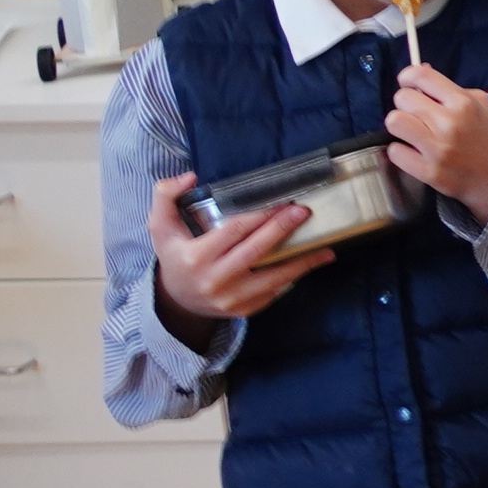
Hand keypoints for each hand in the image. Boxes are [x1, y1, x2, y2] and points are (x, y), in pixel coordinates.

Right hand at [149, 170, 315, 338]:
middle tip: (304, 212)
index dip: (260, 215)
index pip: (233, 231)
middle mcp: (214, 280)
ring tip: (326, 248)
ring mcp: (231, 299)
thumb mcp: (161, 226)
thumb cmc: (175, 256)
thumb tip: (190, 177)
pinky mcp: (245, 310)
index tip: (282, 202)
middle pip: (256, 251)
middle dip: (282, 229)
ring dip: (303, 261)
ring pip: (274, 278)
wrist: (177, 301)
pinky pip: (275, 292)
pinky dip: (294, 277)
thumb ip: (166, 195)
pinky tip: (310, 263)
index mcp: (195, 257)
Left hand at [382, 61, 487, 223]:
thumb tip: (420, 69)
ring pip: (394, 122)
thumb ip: (449, 88)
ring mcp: (438, 148)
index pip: (420, 75)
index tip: (409, 86)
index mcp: (463, 102)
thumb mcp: (480, 105)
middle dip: (407, 105)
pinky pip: (394, 152)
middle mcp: (450, 122)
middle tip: (417, 115)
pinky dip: (401, 152)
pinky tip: (414, 153)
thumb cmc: (486, 138)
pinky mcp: (428, 171)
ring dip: (400, 126)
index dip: (407, 77)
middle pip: (402, 98)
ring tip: (412, 132)